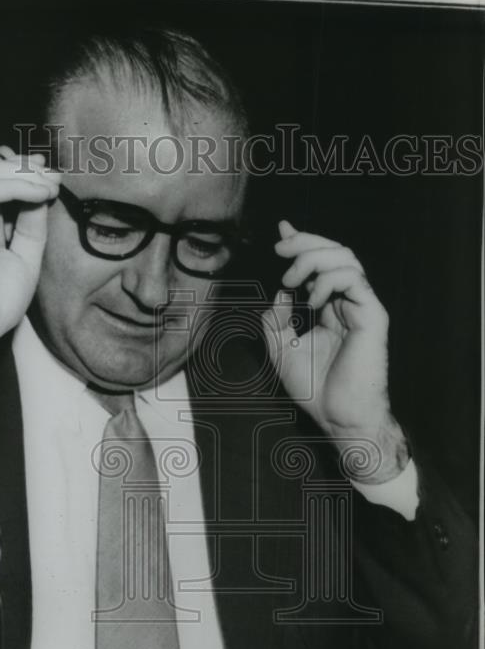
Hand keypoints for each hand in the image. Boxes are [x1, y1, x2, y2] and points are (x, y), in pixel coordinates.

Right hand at [0, 151, 59, 393]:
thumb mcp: (24, 258)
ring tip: (50, 182)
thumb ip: (31, 225)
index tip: (53, 177)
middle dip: (25, 168)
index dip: (24, 175)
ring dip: (23, 173)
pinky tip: (40, 193)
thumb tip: (43, 192)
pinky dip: (16, 186)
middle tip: (55, 174)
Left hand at [264, 220, 408, 482]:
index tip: (281, 231)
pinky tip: (311, 300)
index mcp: (329, 309)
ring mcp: (362, 307)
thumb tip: (281, 293)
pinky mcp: (372, 315)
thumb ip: (276, 321)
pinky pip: (353, 279)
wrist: (339, 417)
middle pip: (335, 253)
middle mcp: (347, 303)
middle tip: (280, 245)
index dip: (301, 243)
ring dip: (313, 259)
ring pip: (346, 258)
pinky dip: (328, 281)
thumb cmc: (316, 391)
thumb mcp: (281, 351)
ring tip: (291, 279)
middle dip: (305, 242)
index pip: (319, 266)